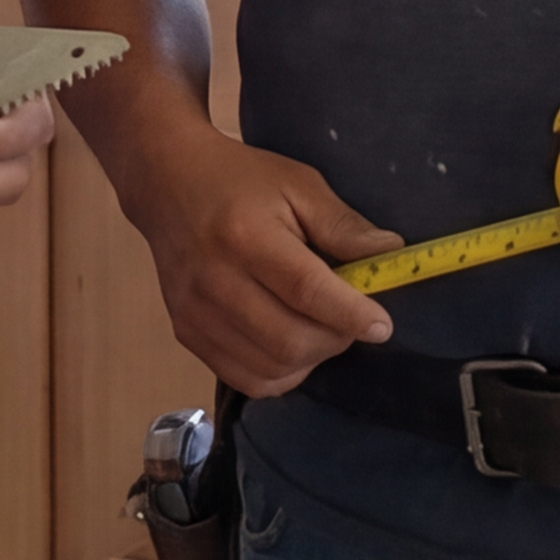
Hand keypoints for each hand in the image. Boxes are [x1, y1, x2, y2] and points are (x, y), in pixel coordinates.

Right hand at [109, 121, 397, 395]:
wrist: (166, 184)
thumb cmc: (239, 180)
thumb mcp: (298, 184)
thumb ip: (343, 225)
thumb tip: (392, 255)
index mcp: (245, 235)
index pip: (305, 290)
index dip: (350, 314)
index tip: (381, 325)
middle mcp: (214, 280)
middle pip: (289, 340)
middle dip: (335, 339)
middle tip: (351, 321)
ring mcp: (195, 313)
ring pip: (270, 368)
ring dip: (311, 358)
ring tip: (321, 329)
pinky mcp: (186, 333)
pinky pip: (245, 379)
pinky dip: (280, 372)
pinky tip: (291, 346)